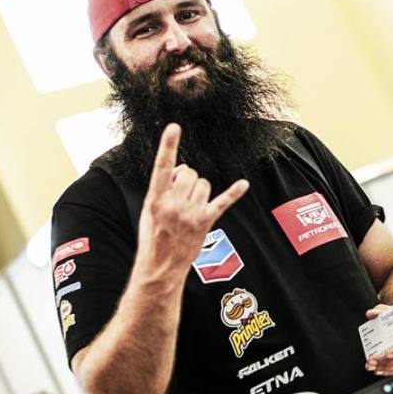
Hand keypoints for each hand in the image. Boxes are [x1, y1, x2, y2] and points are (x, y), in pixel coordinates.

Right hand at [135, 124, 249, 276]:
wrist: (160, 266)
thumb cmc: (153, 235)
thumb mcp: (148, 210)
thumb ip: (164, 187)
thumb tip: (183, 170)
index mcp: (155, 198)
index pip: (161, 166)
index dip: (168, 146)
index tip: (174, 126)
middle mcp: (173, 204)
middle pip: (190, 173)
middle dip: (187, 178)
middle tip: (180, 193)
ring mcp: (190, 214)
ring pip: (204, 184)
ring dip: (200, 190)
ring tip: (190, 205)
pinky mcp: (205, 222)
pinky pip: (222, 202)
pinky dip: (234, 192)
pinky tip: (243, 184)